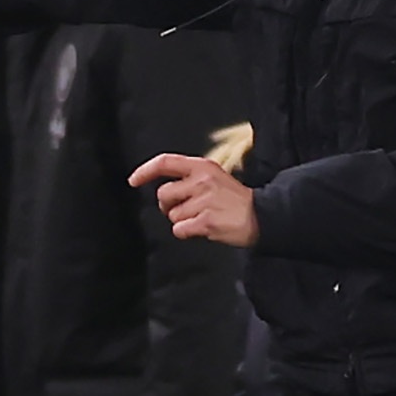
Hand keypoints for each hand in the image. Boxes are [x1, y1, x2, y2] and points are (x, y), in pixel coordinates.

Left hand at [128, 152, 258, 246]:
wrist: (262, 216)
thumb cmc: (235, 200)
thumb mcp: (215, 177)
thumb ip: (191, 178)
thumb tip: (166, 190)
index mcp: (202, 166)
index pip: (166, 162)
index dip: (145, 171)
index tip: (133, 180)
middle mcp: (201, 180)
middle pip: (163, 194)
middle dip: (167, 206)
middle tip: (184, 210)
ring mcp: (204, 201)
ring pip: (172, 215)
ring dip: (182, 220)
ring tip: (201, 218)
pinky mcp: (206, 220)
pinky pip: (179, 229)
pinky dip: (186, 233)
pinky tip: (202, 229)